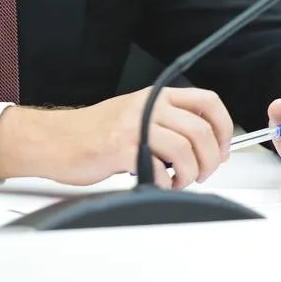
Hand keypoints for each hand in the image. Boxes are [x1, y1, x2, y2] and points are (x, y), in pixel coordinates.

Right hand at [0, 87, 233, 189]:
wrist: (57, 139)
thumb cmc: (94, 132)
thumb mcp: (137, 116)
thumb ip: (168, 124)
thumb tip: (206, 145)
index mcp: (156, 97)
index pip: (207, 102)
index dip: (224, 127)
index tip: (223, 148)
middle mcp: (148, 107)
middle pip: (200, 130)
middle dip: (211, 159)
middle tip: (204, 173)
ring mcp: (134, 126)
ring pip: (184, 149)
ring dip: (190, 174)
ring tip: (180, 182)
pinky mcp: (121, 149)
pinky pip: (158, 167)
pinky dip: (166, 183)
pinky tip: (159, 184)